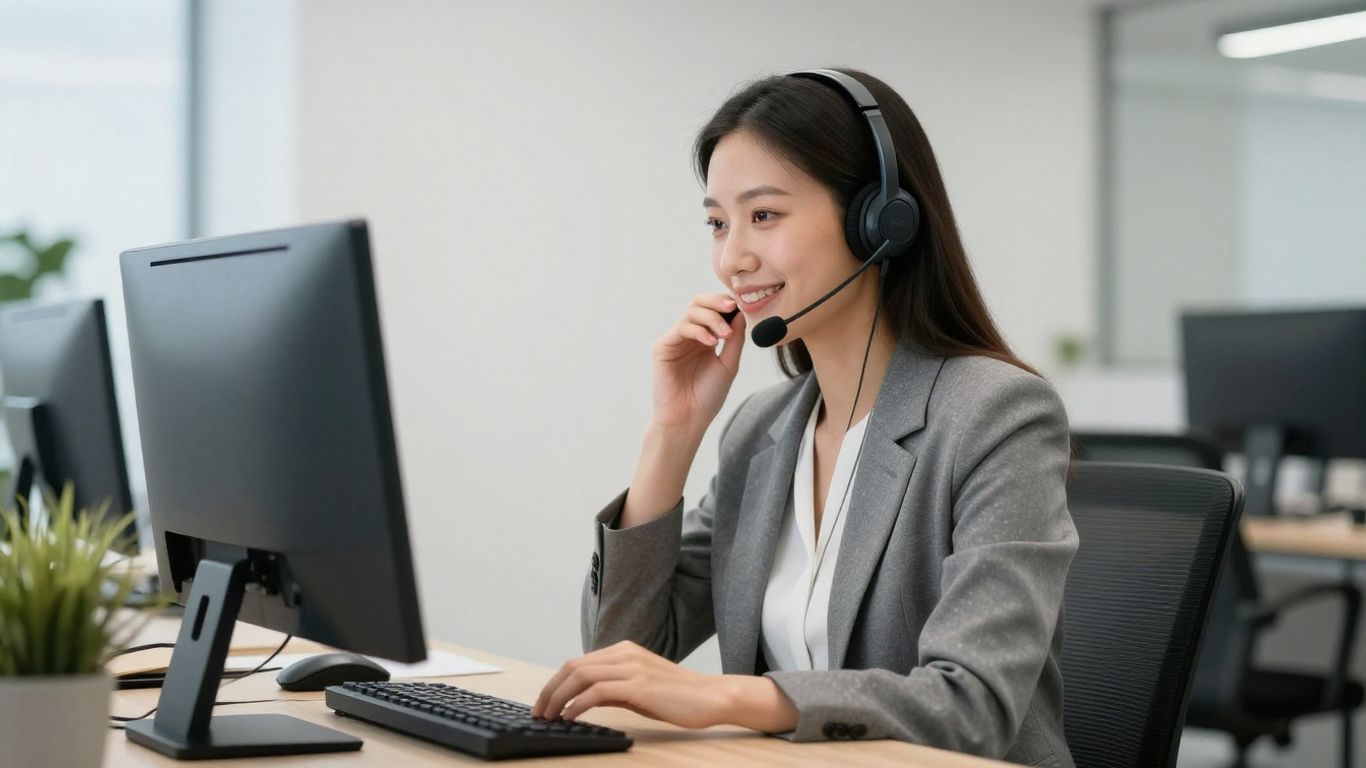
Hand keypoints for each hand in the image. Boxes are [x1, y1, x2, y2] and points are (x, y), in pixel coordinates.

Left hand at [529, 641, 798, 732]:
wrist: (711, 697)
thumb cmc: (677, 696)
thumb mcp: (639, 687)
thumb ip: (613, 687)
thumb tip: (582, 700)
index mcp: (624, 651)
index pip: (578, 662)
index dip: (555, 682)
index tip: (544, 702)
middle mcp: (625, 654)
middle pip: (574, 666)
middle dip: (550, 689)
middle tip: (538, 711)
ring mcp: (632, 668)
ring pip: (581, 675)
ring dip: (558, 697)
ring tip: (549, 716)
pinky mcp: (639, 686)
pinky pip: (597, 691)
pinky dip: (578, 703)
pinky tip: (570, 717)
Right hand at [649, 293, 745, 434]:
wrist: (689, 419)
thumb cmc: (708, 397)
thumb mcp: (729, 364)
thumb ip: (735, 339)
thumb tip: (740, 313)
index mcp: (704, 339)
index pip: (713, 310)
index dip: (726, 303)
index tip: (741, 306)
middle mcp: (689, 336)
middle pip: (699, 303)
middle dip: (717, 301)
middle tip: (732, 307)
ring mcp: (675, 340)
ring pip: (691, 312)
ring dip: (712, 318)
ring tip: (725, 335)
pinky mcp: (663, 347)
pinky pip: (681, 328)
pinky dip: (698, 330)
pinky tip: (711, 342)